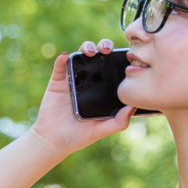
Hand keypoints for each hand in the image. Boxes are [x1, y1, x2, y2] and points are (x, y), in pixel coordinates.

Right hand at [25, 39, 134, 155]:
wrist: (53, 141)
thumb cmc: (79, 136)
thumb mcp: (102, 130)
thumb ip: (119, 122)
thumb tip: (133, 107)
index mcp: (102, 88)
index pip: (113, 67)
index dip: (119, 57)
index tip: (125, 55)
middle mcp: (89, 80)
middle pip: (98, 56)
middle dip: (104, 46)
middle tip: (107, 50)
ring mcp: (73, 78)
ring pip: (80, 55)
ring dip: (86, 47)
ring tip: (90, 52)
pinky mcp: (57, 81)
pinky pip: (60, 66)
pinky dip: (62, 59)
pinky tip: (66, 57)